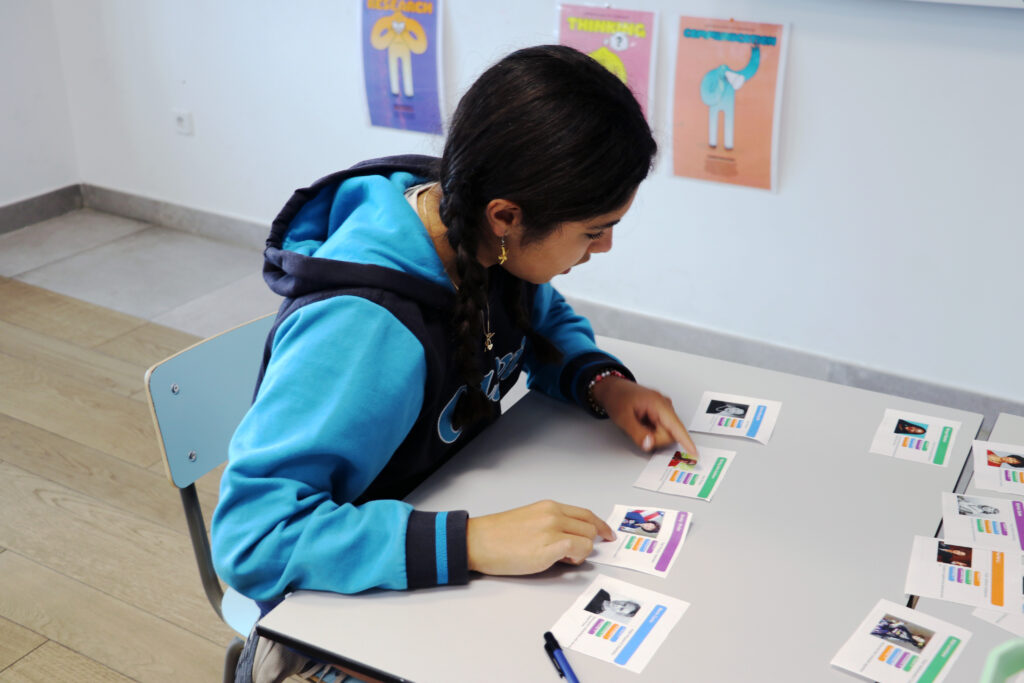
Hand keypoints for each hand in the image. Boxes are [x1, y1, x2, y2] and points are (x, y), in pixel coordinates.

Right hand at [466, 500, 614, 574]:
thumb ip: (552, 524)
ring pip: (588, 539)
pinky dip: (576, 557)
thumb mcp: (530, 519)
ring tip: (562, 558)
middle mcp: (554, 515)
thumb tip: (570, 539)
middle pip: (590, 527)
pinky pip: (578, 550)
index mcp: (549, 507)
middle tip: (573, 554)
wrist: (479, 541)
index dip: (600, 525)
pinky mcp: (549, 548)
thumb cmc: (498, 535)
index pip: (585, 513)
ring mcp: (552, 530)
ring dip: (581, 552)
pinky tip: (562, 560)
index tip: (607, 534)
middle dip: (589, 542)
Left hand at [592, 377, 698, 456]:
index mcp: (658, 403)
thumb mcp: (623, 418)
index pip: (676, 426)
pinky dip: (652, 431)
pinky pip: (662, 429)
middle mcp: (665, 405)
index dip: (686, 441)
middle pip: (670, 434)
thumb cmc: (618, 398)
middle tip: (638, 429)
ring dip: (653, 434)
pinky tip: (642, 422)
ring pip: (666, 433)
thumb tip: (649, 445)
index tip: (694, 452)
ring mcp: (665, 409)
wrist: (613, 389)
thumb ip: (637, 433)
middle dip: (655, 438)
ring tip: (639, 423)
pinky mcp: (662, 413)